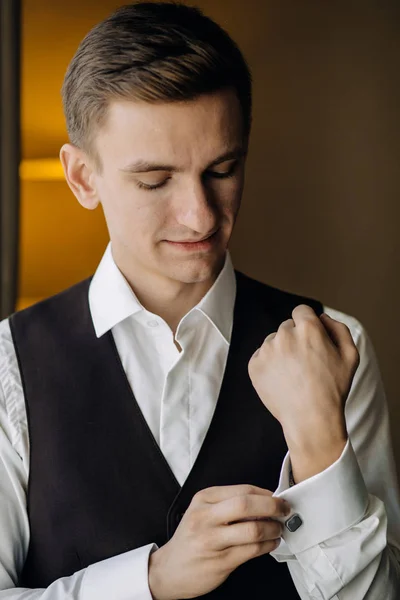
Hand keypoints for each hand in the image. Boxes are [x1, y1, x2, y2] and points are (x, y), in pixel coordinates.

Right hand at [148, 484, 289, 599]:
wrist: (169, 569)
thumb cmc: (192, 538)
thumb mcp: (203, 511)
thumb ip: (229, 503)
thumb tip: (266, 500)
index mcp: (204, 499)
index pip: (243, 490)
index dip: (266, 494)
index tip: (278, 497)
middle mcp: (205, 517)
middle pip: (246, 505)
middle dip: (272, 506)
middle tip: (284, 510)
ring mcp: (212, 540)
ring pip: (253, 530)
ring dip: (273, 529)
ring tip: (278, 529)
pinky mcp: (220, 561)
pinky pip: (252, 550)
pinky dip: (268, 545)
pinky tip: (271, 543)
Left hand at [248, 305, 359, 481]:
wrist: (310, 418)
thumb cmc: (333, 388)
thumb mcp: (350, 356)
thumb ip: (338, 329)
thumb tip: (322, 317)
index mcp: (308, 329)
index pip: (301, 311)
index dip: (307, 324)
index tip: (310, 339)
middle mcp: (284, 335)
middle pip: (287, 327)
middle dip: (295, 339)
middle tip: (305, 362)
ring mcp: (267, 350)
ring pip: (273, 342)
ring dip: (281, 351)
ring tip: (294, 374)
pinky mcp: (254, 365)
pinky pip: (261, 357)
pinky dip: (269, 365)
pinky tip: (282, 380)